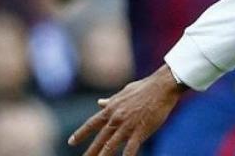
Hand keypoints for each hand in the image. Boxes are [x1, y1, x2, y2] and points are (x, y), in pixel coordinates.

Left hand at [69, 64, 184, 154]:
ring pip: (111, 145)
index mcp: (111, 108)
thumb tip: (100, 102)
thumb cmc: (145, 87)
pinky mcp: (141, 130)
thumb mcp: (124, 92)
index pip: (91, 124)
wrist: (162, 85)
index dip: (80, 134)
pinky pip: (131, 147)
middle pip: (100, 139)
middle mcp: (116, 118)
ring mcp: (127, 125)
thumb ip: (111, 101)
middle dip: (90, 151)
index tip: (71, 142)